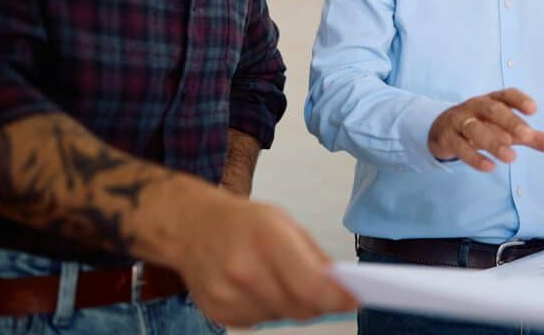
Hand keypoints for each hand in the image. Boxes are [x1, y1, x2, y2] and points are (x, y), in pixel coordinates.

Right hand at [168, 186, 356, 326]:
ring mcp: (228, 295)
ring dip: (294, 306)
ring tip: (285, 281)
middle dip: (320, 303)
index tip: (354, 299)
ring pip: (282, 317)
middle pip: (299, 307)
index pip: (311, 286)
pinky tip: (262, 288)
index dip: (337, 298)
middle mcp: (244, 269)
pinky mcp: (218, 313)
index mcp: (266, 238)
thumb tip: (340, 286)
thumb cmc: (241, 221)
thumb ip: (313, 256)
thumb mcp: (283, 222)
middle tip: (330, 294)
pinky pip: (261, 321)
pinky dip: (271, 310)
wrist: (190, 227)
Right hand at [428, 88, 543, 171]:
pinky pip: (460, 146)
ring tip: (511, 157)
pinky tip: (490, 167)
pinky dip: (474, 157)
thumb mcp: (510, 131)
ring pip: (475, 128)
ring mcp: (460, 121)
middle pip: (492, 110)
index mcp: (492, 101)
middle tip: (526, 136)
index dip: (519, 100)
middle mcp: (475, 107)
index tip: (534, 109)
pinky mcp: (448, 138)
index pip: (506, 95)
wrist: (442, 131)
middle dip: (509, 121)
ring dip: (493, 141)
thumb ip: (537, 138)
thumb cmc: (483, 126)